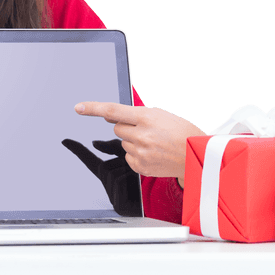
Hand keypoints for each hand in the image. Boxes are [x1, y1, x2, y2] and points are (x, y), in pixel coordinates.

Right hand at [61, 139, 141, 215]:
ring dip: (126, 172)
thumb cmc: (136, 177)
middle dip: (119, 165)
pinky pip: (119, 182)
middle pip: (105, 167)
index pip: (89, 159)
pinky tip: (133, 186)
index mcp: (106, 172)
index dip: (77, 150)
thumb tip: (94, 143)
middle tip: (129, 173)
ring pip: (113, 174)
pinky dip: (129, 179)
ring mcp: (110, 193)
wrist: (149, 197)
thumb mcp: (126, 157)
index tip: (65, 141)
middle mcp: (106, 182)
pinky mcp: (117, 202)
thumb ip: (112, 147)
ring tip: (133, 181)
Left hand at [74, 102, 203, 185]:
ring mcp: (140, 152)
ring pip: (123, 143)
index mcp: (147, 117)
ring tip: (155, 143)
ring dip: (133, 141)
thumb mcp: (161, 114)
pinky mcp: (140, 167)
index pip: (113, 110)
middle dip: (127, 127)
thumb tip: (110, 116)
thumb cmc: (181, 132)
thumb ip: (135, 114)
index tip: (78, 107)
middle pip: (117, 128)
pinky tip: (153, 154)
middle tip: (146, 130)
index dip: (93, 108)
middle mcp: (141, 135)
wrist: (196, 156)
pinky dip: (137, 155)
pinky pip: (128, 157)